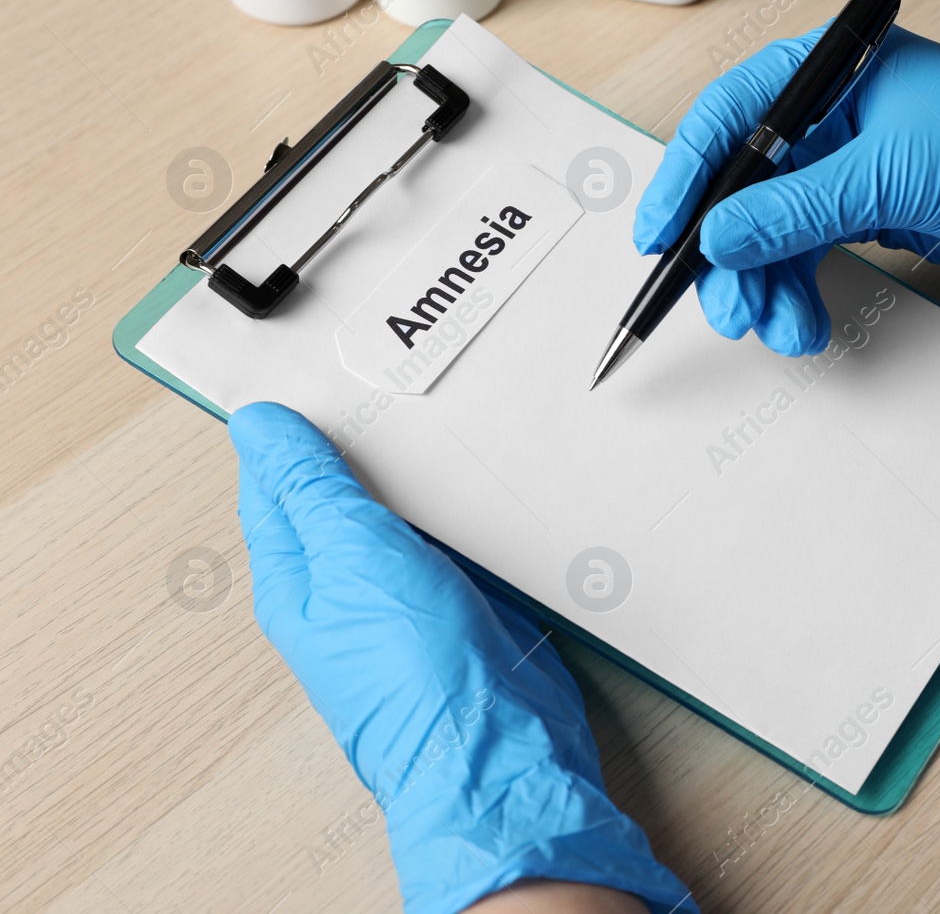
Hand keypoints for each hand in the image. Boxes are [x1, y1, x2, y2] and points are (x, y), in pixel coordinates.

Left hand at [229, 403, 693, 913]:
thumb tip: (260, 427)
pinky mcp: (469, 602)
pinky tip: (488, 477)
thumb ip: (310, 488)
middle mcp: (349, 586)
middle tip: (389, 383)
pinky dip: (471, 506)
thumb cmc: (415, 675)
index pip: (277, 481)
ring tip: (442, 418)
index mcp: (298, 577)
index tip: (314, 370)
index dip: (291, 426)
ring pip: (410, 512)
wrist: (500, 748)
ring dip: (426, 474)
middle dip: (368, 442)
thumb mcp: (352, 556)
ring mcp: (411, 595)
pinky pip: (462, 536)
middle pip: (347, 491)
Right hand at [635, 25, 939, 354]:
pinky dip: (799, 291)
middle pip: (744, 185)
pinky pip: (807, 253)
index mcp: (830, 70)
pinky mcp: (869, 210)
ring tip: (781, 330)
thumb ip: (797, 207)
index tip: (660, 237)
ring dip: (767, 286)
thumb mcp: (893, 175)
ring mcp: (849, 166)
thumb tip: (720, 235)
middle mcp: (832, 113)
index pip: (730, 117)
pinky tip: (804, 323)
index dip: (686, 178)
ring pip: (772, 231)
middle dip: (730, 255)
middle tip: (728, 308)